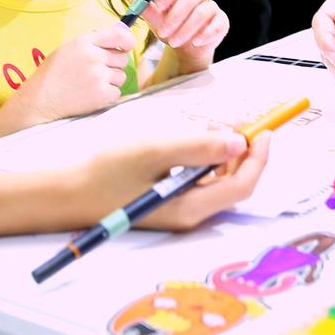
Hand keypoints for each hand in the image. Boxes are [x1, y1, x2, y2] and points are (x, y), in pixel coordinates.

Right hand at [10, 25, 135, 124]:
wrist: (41, 100)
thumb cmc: (52, 74)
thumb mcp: (68, 48)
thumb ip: (92, 42)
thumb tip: (118, 37)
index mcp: (84, 42)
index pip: (118, 35)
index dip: (127, 41)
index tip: (127, 46)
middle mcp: (94, 56)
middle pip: (122, 58)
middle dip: (114, 65)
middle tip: (97, 72)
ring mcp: (99, 76)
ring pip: (121, 76)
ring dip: (111, 81)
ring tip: (92, 84)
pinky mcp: (102, 94)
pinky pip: (117, 92)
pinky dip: (108, 95)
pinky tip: (92, 95)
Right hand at [81, 127, 271, 229]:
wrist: (70, 193)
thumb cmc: (109, 171)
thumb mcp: (155, 151)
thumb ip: (198, 147)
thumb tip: (239, 141)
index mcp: (191, 207)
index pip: (242, 185)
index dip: (258, 157)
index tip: (264, 129)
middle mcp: (191, 214)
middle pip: (234, 184)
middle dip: (243, 151)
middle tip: (240, 120)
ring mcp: (180, 210)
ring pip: (218, 180)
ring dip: (224, 153)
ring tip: (212, 126)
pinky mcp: (169, 202)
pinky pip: (200, 180)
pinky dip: (206, 159)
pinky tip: (193, 140)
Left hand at [140, 0, 227, 69]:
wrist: (186, 47)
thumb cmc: (170, 29)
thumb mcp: (155, 21)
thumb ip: (147, 10)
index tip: (159, 6)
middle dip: (174, 17)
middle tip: (163, 33)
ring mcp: (211, 7)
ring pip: (201, 13)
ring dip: (186, 30)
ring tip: (174, 42)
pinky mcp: (221, 21)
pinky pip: (217, 24)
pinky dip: (206, 34)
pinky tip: (196, 42)